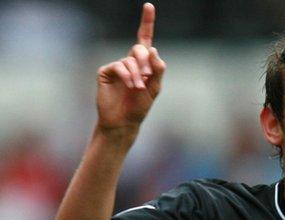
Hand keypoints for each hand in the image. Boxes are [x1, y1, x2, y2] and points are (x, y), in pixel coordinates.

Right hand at [96, 3, 165, 132]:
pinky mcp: (105, 72)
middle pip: (139, 48)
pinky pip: (118, 66)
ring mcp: (117, 66)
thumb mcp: (155, 88)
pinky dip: (127, 76)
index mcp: (144, 63)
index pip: (145, 39)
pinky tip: (130, 86)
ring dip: (137, 75)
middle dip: (145, 62)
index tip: (149, 5)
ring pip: (130, 60)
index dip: (146, 22)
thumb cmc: (140, 106)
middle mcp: (130, 61)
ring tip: (138, 89)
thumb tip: (153, 50)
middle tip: (147, 78)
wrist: (124, 121)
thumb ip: (157, 70)